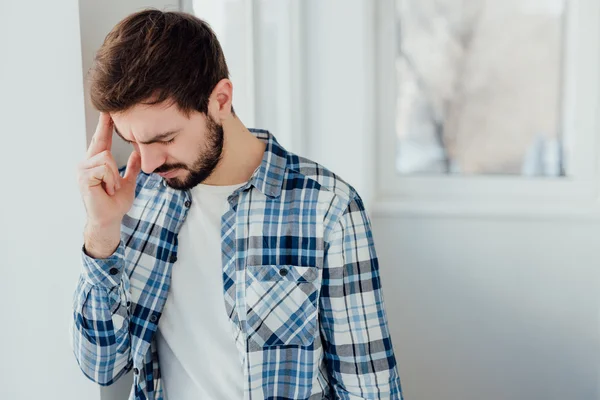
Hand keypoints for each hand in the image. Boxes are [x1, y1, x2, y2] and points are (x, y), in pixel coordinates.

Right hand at [78, 112, 140, 227]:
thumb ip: (132, 167)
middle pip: (103, 147)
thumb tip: (138, 153)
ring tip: (110, 189)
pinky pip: (104, 169)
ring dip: (114, 177)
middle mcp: (86, 163)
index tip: (108, 109)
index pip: (100, 139)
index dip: (104, 124)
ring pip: (106, 159)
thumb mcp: (128, 182)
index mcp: (96, 163)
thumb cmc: (115, 203)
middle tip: (111, 185)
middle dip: (112, 166)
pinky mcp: (83, 177)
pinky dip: (110, 181)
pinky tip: (106, 191)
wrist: (109, 220)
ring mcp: (82, 170)